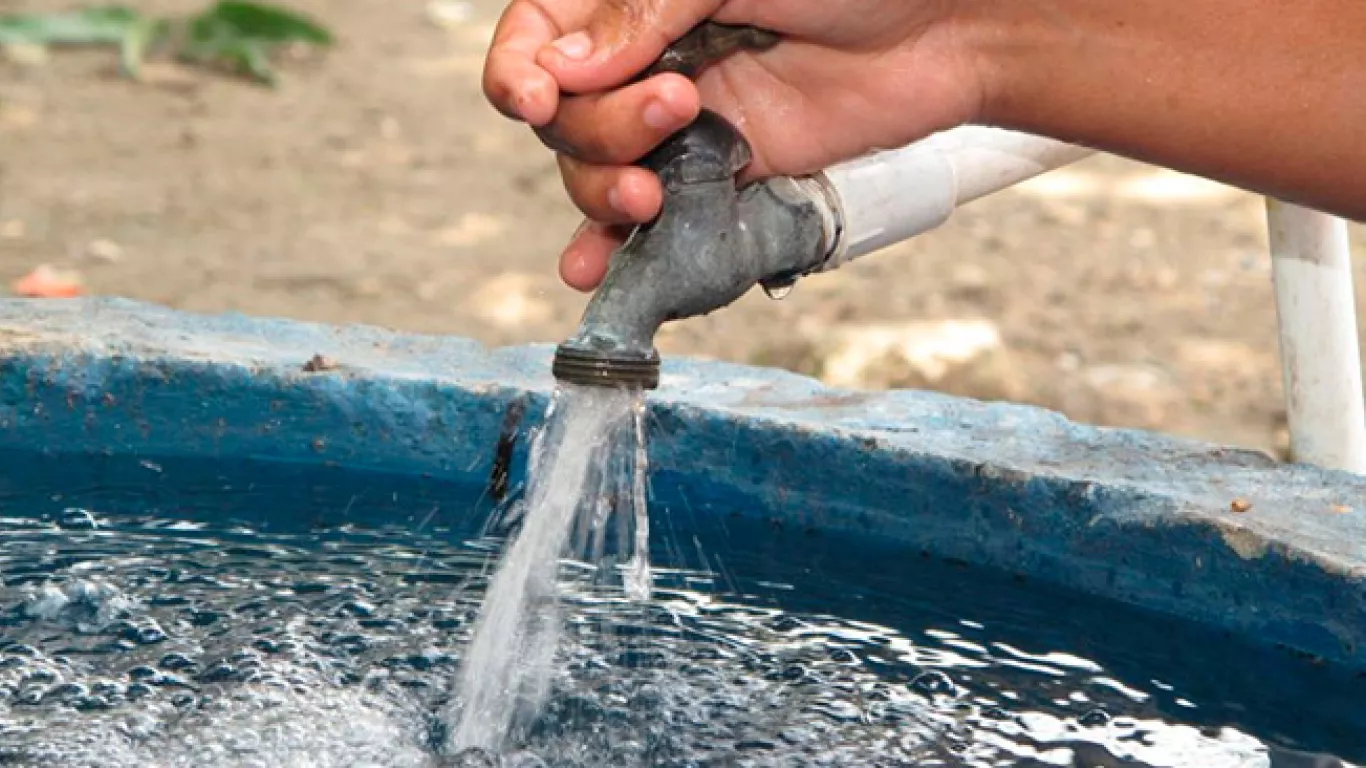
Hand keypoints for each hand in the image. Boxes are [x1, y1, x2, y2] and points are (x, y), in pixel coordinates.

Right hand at [482, 0, 988, 290]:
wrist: (946, 27)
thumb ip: (644, 12)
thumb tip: (564, 69)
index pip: (537, 31)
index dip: (517, 69)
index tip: (534, 98)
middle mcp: (646, 54)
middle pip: (564, 114)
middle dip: (601, 127)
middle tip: (681, 108)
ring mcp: (681, 119)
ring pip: (594, 169)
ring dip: (605, 188)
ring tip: (656, 192)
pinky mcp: (720, 173)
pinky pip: (649, 216)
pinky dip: (614, 245)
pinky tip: (591, 266)